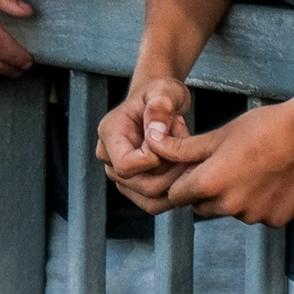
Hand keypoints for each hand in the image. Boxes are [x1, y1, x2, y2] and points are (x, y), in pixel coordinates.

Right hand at [97, 75, 193, 212]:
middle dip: (172, 170)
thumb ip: (160, 105)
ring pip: (151, 199)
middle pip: (142, 186)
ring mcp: (119, 176)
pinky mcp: (134, 187)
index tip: (171, 139)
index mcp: (109, 133)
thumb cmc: (161, 93)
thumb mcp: (165, 90)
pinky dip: (175, 191)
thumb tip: (156, 132)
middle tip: (186, 145)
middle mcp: (108, 158)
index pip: (125, 165)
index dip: (154, 159)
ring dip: (176, 180)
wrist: (159, 101)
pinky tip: (183, 167)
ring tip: (183, 152)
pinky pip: (155, 204)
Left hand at [154, 102, 293, 226]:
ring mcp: (254, 217)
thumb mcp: (220, 134)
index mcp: (210, 184)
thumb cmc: (263, 127)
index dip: (183, 181)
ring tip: (252, 168)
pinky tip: (271, 179)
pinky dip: (259, 203)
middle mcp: (229, 207)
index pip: (177, 196)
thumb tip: (153, 145)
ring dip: (233, 198)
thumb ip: (184, 148)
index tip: (196, 167)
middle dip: (206, 192)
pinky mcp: (275, 221)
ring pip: (230, 212)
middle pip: (202, 207)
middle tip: (226, 165)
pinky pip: (257, 215)